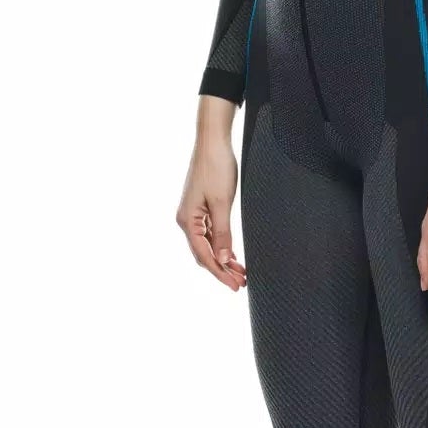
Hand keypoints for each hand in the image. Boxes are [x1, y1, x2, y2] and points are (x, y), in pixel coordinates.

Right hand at [177, 108, 247, 290]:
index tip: (235, 286)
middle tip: (241, 284)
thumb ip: (222, 232)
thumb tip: (223, 259)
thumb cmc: (216, 168)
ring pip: (207, 244)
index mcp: (187, 220)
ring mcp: (192, 214)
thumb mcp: (222, 203)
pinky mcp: (200, 207)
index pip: (204, 256)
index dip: (220, 273)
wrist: (213, 141)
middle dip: (222, 269)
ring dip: (223, 259)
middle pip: (204, 253)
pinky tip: (232, 254)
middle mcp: (186, 220)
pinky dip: (221, 245)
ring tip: (240, 273)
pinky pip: (209, 233)